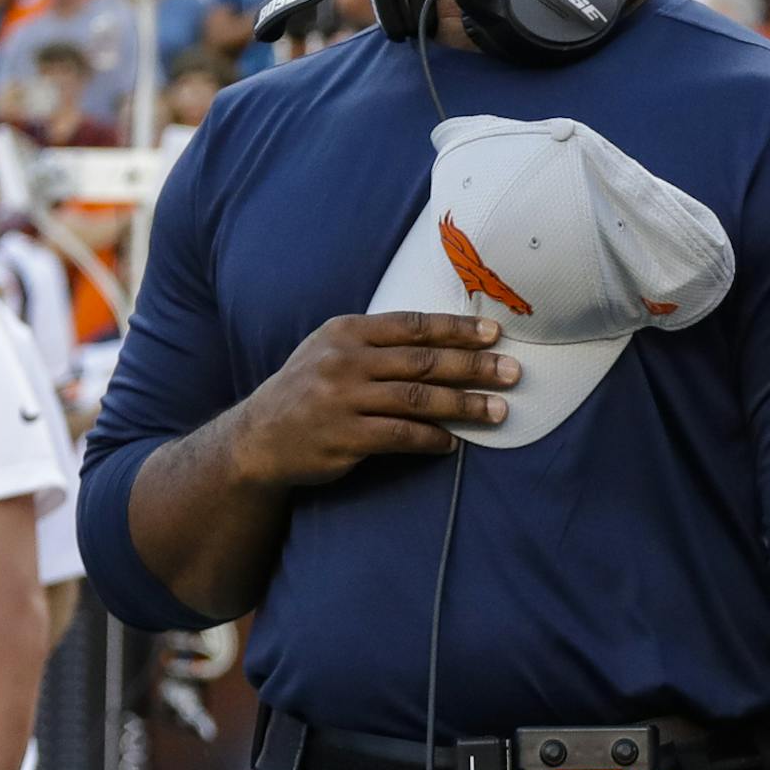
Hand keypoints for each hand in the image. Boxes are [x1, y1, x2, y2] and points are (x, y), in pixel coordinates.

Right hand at [231, 312, 518, 491]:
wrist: (257, 438)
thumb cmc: (308, 389)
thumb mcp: (332, 350)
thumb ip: (380, 342)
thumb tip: (448, 341)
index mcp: (347, 332)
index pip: (413, 325)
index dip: (457, 329)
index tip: (495, 333)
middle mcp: (344, 361)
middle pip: (423, 361)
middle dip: (474, 367)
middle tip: (513, 372)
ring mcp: (342, 400)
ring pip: (418, 400)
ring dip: (464, 405)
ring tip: (498, 410)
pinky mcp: (342, 437)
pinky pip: (399, 436)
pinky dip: (431, 439)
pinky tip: (453, 443)